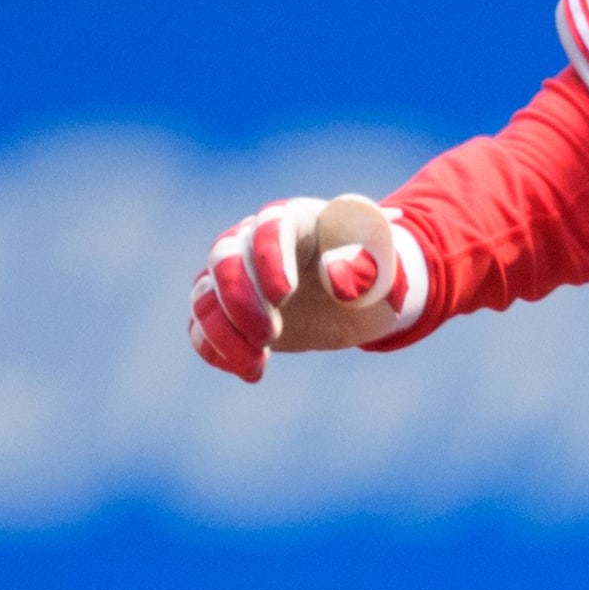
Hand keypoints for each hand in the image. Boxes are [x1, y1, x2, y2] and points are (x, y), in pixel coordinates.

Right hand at [187, 194, 421, 381]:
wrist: (364, 302)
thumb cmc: (378, 276)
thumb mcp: (387, 272)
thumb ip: (367, 269)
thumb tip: (334, 276)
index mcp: (300, 218)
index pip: (272, 225)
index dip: (271, 257)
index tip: (284, 294)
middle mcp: (258, 240)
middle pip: (225, 257)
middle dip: (240, 299)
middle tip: (271, 335)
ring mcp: (238, 275)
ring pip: (204, 295)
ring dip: (223, 332)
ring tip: (257, 366)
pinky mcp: (229, 311)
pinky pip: (201, 327)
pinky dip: (216, 350)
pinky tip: (250, 371)